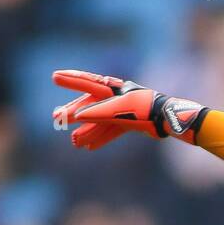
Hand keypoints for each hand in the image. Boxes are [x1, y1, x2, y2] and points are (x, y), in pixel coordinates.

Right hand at [51, 69, 208, 147]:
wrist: (168, 120)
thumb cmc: (144, 111)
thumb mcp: (118, 112)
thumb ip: (98, 113)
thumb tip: (77, 116)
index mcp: (114, 89)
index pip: (88, 83)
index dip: (71, 80)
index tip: (55, 76)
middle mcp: (117, 97)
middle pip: (91, 104)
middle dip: (73, 112)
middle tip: (56, 118)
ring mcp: (124, 110)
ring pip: (100, 120)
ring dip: (87, 131)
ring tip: (74, 142)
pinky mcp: (132, 122)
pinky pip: (112, 130)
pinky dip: (102, 138)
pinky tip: (91, 148)